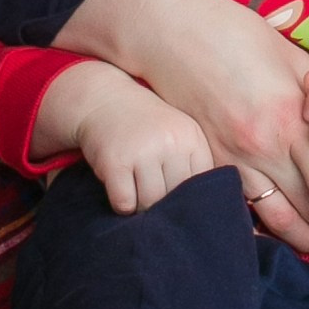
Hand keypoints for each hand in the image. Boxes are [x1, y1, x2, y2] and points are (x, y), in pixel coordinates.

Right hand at [38, 58, 216, 214]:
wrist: (104, 99)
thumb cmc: (145, 125)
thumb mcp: (177, 133)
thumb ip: (193, 163)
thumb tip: (204, 208)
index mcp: (191, 137)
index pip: (201, 185)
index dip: (188, 196)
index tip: (176, 194)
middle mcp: (170, 143)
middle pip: (176, 197)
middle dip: (164, 203)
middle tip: (152, 195)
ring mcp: (142, 151)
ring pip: (150, 202)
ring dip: (142, 205)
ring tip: (136, 192)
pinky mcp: (115, 161)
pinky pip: (125, 202)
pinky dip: (123, 204)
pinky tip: (121, 191)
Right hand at [59, 0, 308, 266]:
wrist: (172, 33)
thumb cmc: (235, 35)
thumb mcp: (289, 56)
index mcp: (292, 118)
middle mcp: (265, 146)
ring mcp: (232, 158)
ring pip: (274, 214)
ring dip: (303, 237)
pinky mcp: (207, 160)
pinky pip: (239, 205)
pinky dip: (262, 224)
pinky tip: (277, 236)